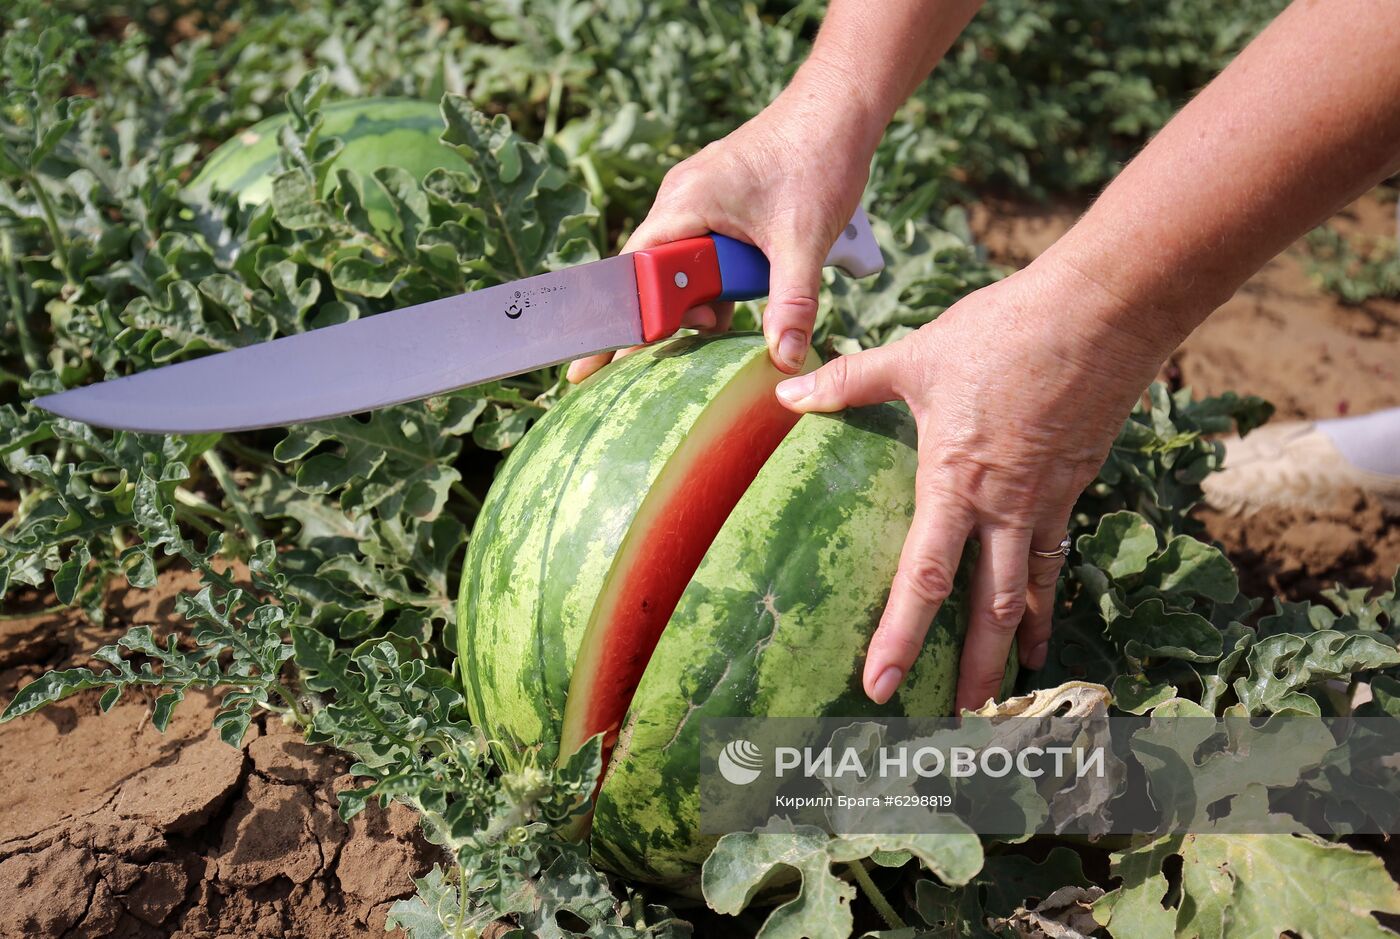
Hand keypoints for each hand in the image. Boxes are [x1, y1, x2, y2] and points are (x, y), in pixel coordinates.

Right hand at [567, 74, 882, 382]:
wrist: (838, 111)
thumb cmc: (817, 160)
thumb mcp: (805, 242)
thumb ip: (791, 304)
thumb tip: (785, 358)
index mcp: (685, 204)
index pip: (635, 273)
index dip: (624, 322)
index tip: (603, 363)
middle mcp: (679, 198)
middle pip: (655, 274)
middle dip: (675, 312)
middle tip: (708, 329)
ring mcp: (695, 198)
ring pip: (681, 265)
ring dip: (703, 295)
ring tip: (730, 312)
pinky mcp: (715, 202)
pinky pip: (701, 251)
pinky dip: (718, 277)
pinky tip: (742, 291)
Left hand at [774, 259, 1175, 711]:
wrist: (1099, 313)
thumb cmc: (1003, 332)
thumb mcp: (917, 355)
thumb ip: (851, 381)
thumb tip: (786, 390)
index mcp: (955, 482)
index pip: (923, 578)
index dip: (899, 636)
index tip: (879, 685)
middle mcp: (1002, 507)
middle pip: (987, 608)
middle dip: (972, 668)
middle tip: (958, 719)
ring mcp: (1044, 501)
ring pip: (1028, 593)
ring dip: (1014, 646)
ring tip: (1003, 691)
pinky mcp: (1072, 486)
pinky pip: (1055, 557)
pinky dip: (1046, 597)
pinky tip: (1042, 623)